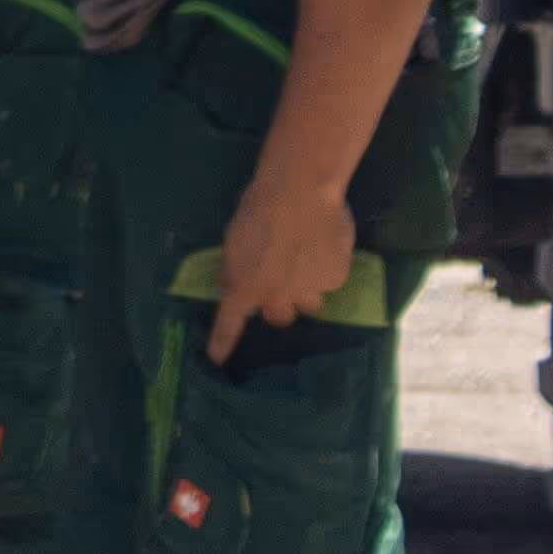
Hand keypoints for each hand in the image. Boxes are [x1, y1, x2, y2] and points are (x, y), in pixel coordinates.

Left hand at [204, 158, 360, 367]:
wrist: (299, 192)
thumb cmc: (257, 208)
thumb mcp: (234, 240)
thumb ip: (236, 267)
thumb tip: (237, 284)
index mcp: (244, 287)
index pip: (229, 323)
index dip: (222, 343)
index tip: (216, 361)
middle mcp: (276, 297)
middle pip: (279, 317)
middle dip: (279, 303)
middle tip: (282, 279)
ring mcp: (309, 292)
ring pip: (309, 303)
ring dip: (306, 290)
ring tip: (307, 259)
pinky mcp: (335, 279)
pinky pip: (331, 281)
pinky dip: (328, 268)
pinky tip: (325, 243)